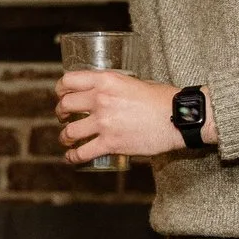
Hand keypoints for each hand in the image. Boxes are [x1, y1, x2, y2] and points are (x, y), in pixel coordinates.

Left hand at [56, 70, 196, 161]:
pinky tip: (72, 157)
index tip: (62, 95)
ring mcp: (104, 123)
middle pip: (65, 105)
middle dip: (60, 113)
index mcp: (106, 80)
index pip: (69, 81)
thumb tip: (108, 93)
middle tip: (64, 118)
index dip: (61, 89)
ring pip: (69, 132)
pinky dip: (73, 157)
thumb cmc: (162, 99)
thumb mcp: (134, 82)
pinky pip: (82, 153)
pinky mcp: (110, 143)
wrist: (178, 117)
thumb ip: (116, 87)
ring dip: (65, 137)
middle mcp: (100, 99)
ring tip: (67, 139)